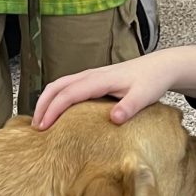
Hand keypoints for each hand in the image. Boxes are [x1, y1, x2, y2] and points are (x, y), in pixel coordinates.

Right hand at [33, 44, 195, 128]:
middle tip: (35, 128)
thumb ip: (129, 107)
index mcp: (100, 79)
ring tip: (40, 122)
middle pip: (56, 86)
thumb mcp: (145, 96)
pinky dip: (55, 98)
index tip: (43, 128)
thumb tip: (114, 119)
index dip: (53, 110)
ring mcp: (90, 76)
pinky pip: (67, 86)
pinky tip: (56, 113)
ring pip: (59, 84)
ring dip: (46, 101)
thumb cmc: (152, 82)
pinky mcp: (93, 79)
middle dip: (42, 105)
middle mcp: (91, 75)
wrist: (160, 67)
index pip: (68, 94)